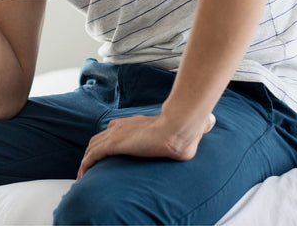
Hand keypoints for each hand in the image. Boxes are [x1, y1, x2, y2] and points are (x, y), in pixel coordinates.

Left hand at [76, 111, 215, 179]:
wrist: (178, 127)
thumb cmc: (184, 130)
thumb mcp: (189, 129)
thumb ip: (198, 126)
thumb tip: (214, 121)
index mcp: (137, 123)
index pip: (116, 130)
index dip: (109, 140)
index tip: (108, 151)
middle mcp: (123, 126)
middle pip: (99, 139)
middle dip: (93, 152)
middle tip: (91, 168)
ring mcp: (117, 135)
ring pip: (92, 148)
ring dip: (86, 161)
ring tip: (83, 176)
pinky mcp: (114, 144)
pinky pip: (92, 156)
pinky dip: (85, 166)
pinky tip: (82, 176)